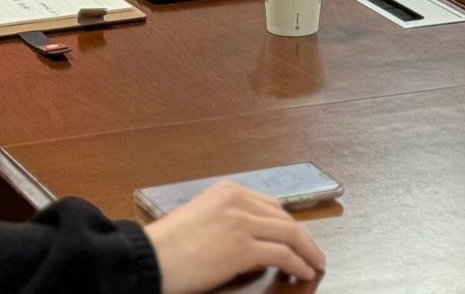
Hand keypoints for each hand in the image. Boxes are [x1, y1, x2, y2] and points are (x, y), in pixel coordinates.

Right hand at [147, 181, 326, 293]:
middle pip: (284, 218)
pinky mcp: (242, 247)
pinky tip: (303, 272)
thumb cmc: (168, 246)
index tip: (297, 237)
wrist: (149, 258)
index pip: (269, 205)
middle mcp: (237, 200)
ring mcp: (241, 222)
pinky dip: (298, 263)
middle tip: (313, 253)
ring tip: (315, 264)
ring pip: (289, 233)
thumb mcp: (202, 219)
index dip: (287, 224)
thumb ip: (228, 220)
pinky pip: (282, 254)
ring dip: (307, 251)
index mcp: (227, 190)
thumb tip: (253, 241)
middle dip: (303, 237)